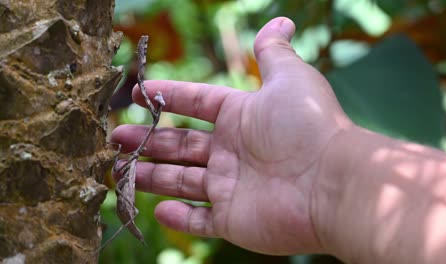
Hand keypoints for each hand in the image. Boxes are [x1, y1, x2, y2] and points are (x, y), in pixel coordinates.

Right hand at [111, 17, 351, 254]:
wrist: (331, 184)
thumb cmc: (308, 127)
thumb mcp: (290, 78)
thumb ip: (275, 52)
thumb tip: (280, 21)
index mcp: (241, 117)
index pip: (196, 103)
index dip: (167, 96)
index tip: (136, 93)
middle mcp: (233, 152)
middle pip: (180, 144)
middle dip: (147, 140)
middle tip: (115, 137)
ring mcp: (232, 187)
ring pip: (181, 181)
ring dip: (150, 176)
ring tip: (120, 169)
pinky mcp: (234, 221)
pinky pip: (200, 221)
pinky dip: (179, 218)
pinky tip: (158, 209)